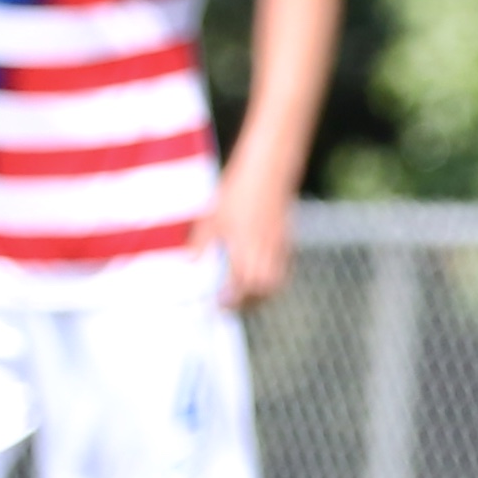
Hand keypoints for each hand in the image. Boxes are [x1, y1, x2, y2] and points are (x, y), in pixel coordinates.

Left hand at [204, 178, 297, 309]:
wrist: (268, 171)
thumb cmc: (237, 191)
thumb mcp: (212, 215)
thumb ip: (201, 242)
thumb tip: (190, 262)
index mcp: (243, 245)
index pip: (239, 285)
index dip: (229, 300)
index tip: (217, 306)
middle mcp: (263, 250)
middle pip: (261, 290)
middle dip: (246, 303)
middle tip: (228, 304)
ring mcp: (279, 247)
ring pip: (275, 283)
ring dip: (261, 294)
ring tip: (244, 295)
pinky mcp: (287, 241)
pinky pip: (283, 271)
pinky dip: (272, 281)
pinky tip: (259, 278)